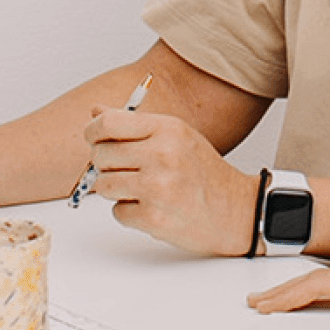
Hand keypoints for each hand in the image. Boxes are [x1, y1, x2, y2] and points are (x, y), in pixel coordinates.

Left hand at [81, 107, 259, 255]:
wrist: (235, 211)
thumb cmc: (205, 173)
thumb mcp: (176, 136)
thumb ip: (134, 124)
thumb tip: (96, 111)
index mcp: (168, 129)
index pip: (109, 123)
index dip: (93, 131)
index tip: (94, 138)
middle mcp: (163, 155)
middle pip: (101, 155)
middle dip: (106, 165)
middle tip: (126, 170)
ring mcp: (157, 188)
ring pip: (104, 185)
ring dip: (116, 190)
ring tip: (141, 189)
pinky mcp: (153, 218)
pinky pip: (117, 212)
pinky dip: (129, 213)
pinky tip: (152, 207)